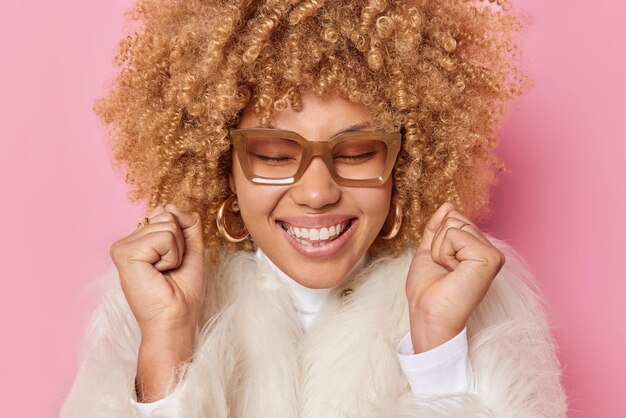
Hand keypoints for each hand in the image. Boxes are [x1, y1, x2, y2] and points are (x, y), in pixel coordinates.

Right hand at [110, 203, 205, 340]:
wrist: (175, 319)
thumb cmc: (182, 292)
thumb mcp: (191, 251)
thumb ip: (187, 225)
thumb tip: (174, 205)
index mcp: (140, 240)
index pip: (167, 211)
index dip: (182, 235)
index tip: (174, 262)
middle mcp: (129, 240)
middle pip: (168, 214)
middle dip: (180, 242)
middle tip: (169, 269)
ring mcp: (123, 246)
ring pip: (168, 224)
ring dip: (176, 251)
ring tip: (163, 272)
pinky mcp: (124, 253)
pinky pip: (164, 237)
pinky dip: (170, 257)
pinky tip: (158, 273)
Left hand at [405, 202, 504, 352]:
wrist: (428, 314)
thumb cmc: (428, 290)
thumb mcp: (429, 251)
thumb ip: (438, 228)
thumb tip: (449, 205)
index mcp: (478, 248)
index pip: (454, 217)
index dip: (438, 238)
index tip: (441, 264)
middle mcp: (489, 250)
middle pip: (453, 218)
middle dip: (438, 242)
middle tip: (444, 268)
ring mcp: (492, 253)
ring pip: (453, 224)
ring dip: (440, 249)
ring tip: (448, 271)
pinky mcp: (490, 258)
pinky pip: (455, 235)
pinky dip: (445, 252)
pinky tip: (453, 271)